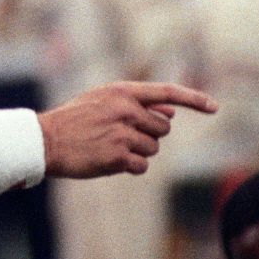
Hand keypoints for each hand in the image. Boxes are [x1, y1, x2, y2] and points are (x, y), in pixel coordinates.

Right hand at [37, 81, 217, 177]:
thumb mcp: (102, 101)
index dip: (193, 99)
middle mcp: (125, 110)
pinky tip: (108, 160)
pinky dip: (130, 167)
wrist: (44, 141)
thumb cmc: (73, 120)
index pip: (167, 92)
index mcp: (121, 91)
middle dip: (148, 135)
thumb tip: (171, 111)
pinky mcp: (118, 157)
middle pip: (162, 128)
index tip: (214, 107)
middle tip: (119, 135)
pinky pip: (142, 166)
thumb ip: (136, 104)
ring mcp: (123, 133)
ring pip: (153, 149)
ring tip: (109, 147)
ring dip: (138, 152)